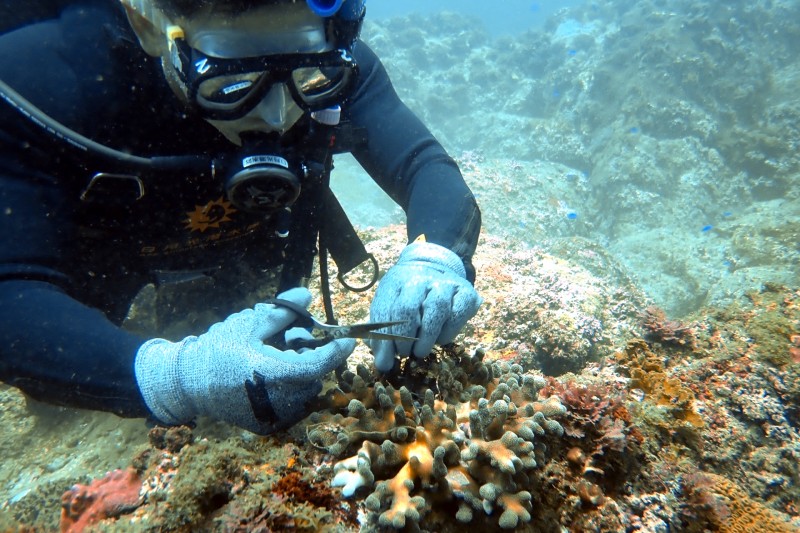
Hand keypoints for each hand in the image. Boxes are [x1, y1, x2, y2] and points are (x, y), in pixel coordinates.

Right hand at [134, 287, 354, 433]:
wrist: (189, 383)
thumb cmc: (219, 349)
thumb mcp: (249, 324)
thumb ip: (281, 313)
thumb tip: (306, 295)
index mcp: (273, 373)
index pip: (317, 364)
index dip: (335, 352)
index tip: (348, 340)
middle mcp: (277, 400)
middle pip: (312, 377)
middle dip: (309, 356)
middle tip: (292, 340)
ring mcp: (273, 416)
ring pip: (305, 392)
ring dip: (300, 374)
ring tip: (275, 357)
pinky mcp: (268, 425)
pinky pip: (292, 406)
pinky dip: (289, 390)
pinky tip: (269, 377)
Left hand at [369, 241, 481, 371]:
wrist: (436, 266)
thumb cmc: (407, 295)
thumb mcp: (390, 306)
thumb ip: (383, 334)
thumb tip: (384, 365)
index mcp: (396, 281)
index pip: (385, 311)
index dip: (384, 340)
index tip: (385, 362)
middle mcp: (420, 279)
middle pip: (408, 310)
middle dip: (404, 338)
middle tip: (404, 353)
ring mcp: (445, 284)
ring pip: (436, 310)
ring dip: (427, 337)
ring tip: (420, 351)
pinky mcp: (466, 293)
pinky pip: (457, 315)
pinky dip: (448, 332)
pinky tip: (440, 339)